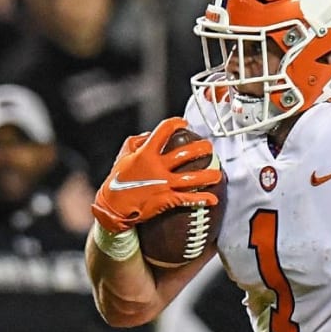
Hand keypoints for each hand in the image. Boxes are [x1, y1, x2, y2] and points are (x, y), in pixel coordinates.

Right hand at [91, 118, 222, 233]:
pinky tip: (213, 199)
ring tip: (218, 174)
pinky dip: (201, 199)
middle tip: (209, 148)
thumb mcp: (123, 156)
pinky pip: (187, 199)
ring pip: (191, 178)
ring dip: (208, 175)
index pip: (164, 131)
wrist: (112, 207)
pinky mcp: (165, 200)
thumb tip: (151, 134)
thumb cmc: (117, 180)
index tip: (184, 124)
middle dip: (201, 149)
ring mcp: (162, 184)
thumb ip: (137, 141)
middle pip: (184, 154)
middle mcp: (156, 167)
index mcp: (145, 153)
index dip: (176, 124)